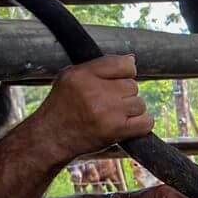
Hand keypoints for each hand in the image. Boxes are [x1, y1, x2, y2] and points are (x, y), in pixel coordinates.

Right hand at [36, 55, 153, 160]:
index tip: (120, 80)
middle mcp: (95, 91)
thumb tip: (131, 60)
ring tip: (113, 115)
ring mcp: (107, 111)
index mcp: (82, 75)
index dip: (126, 72)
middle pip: (132, 86)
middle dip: (124, 94)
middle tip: (109, 104)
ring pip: (139, 104)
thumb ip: (99, 67)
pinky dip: (141, 124)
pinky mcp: (116, 129)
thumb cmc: (62, 107)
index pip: (122, 64)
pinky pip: (146, 122)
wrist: (51, 137)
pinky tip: (126, 125)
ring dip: (131, 111)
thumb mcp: (70, 78)